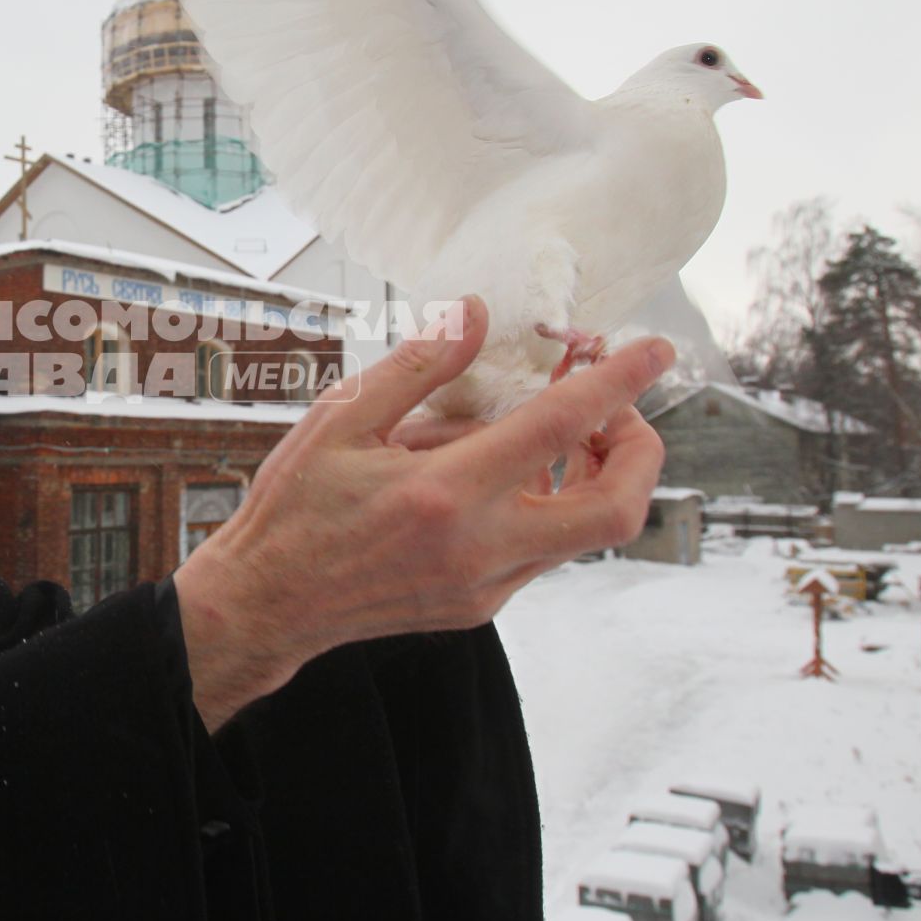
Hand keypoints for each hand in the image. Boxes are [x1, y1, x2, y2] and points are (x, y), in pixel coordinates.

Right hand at [172, 295, 669, 730]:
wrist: (269, 603)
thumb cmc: (296, 507)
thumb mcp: (340, 419)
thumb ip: (418, 366)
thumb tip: (475, 315)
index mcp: (443, 491)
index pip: (561, 427)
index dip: (617, 381)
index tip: (652, 350)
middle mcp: (478, 546)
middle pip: (615, 507)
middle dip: (640, 449)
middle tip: (613, 410)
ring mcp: (487, 584)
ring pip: (589, 534)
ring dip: (597, 477)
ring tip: (559, 435)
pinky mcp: (483, 605)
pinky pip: (547, 552)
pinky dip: (552, 506)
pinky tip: (508, 477)